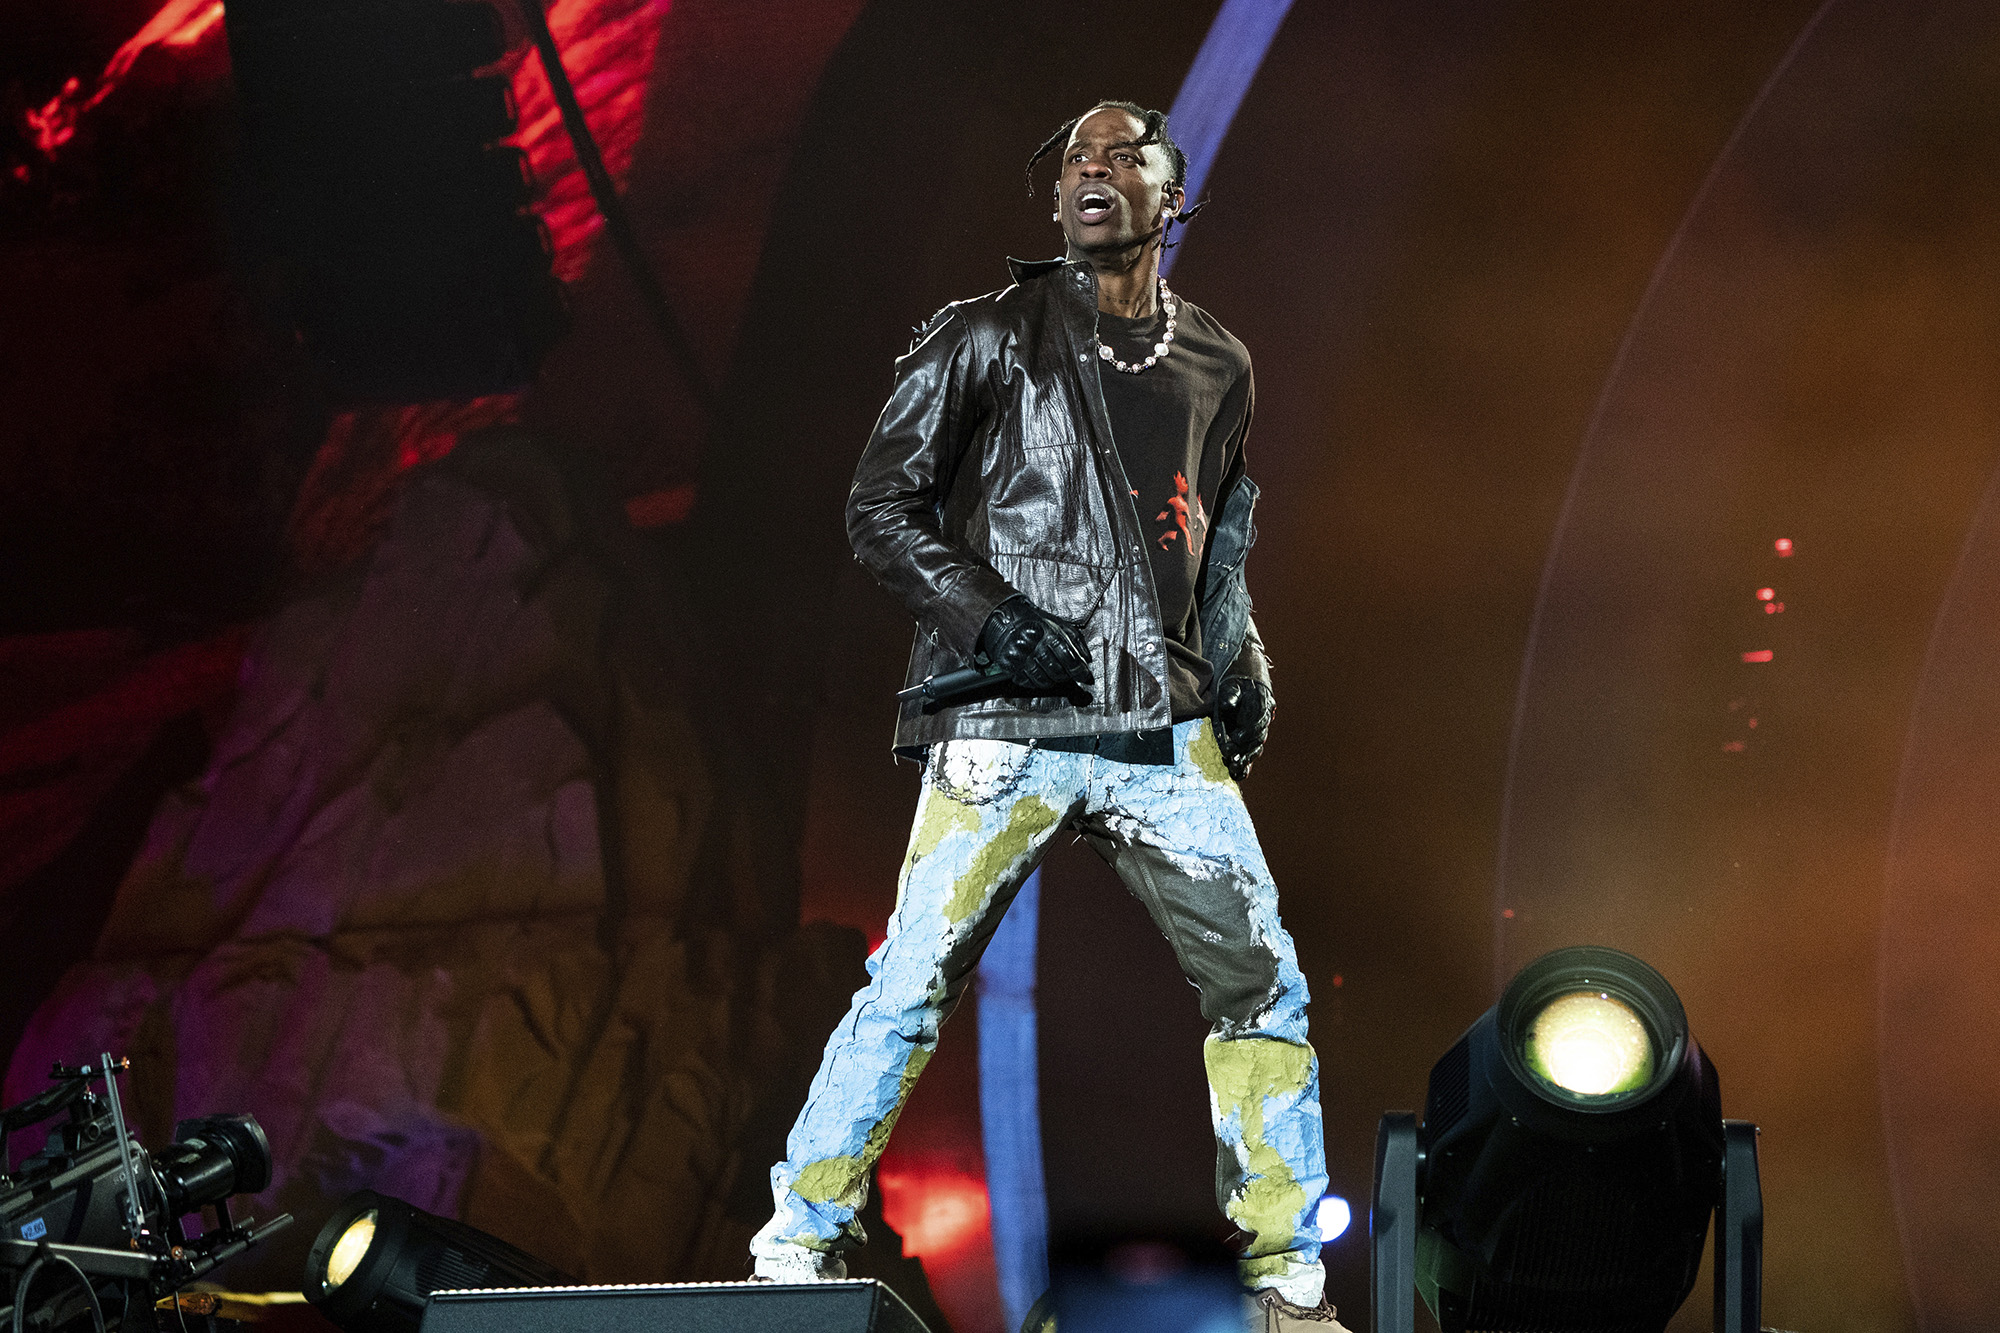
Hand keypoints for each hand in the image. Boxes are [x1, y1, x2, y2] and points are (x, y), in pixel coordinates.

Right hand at [978, 597, 1094, 695]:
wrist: (1004, 617)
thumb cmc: (1034, 621)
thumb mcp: (1057, 623)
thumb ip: (1075, 640)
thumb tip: (1088, 660)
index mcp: (1048, 633)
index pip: (1069, 657)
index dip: (1079, 670)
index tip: (1086, 677)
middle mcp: (1034, 645)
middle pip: (1057, 671)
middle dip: (1066, 677)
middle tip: (1069, 675)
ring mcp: (1020, 656)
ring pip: (1043, 680)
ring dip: (1052, 681)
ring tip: (1055, 676)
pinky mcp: (1008, 665)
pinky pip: (1027, 682)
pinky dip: (1036, 683)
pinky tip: (1040, 676)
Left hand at [1214, 676, 1272, 778]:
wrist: (1244, 685)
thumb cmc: (1237, 684)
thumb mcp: (1232, 685)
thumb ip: (1230, 695)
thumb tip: (1226, 705)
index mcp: (1261, 706)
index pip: (1258, 720)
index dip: (1248, 730)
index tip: (1236, 738)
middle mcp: (1262, 721)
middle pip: (1257, 739)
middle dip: (1246, 750)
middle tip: (1234, 759)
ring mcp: (1257, 732)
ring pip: (1254, 749)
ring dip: (1245, 760)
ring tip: (1234, 769)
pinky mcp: (1249, 741)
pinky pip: (1249, 754)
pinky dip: (1245, 765)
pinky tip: (1237, 774)